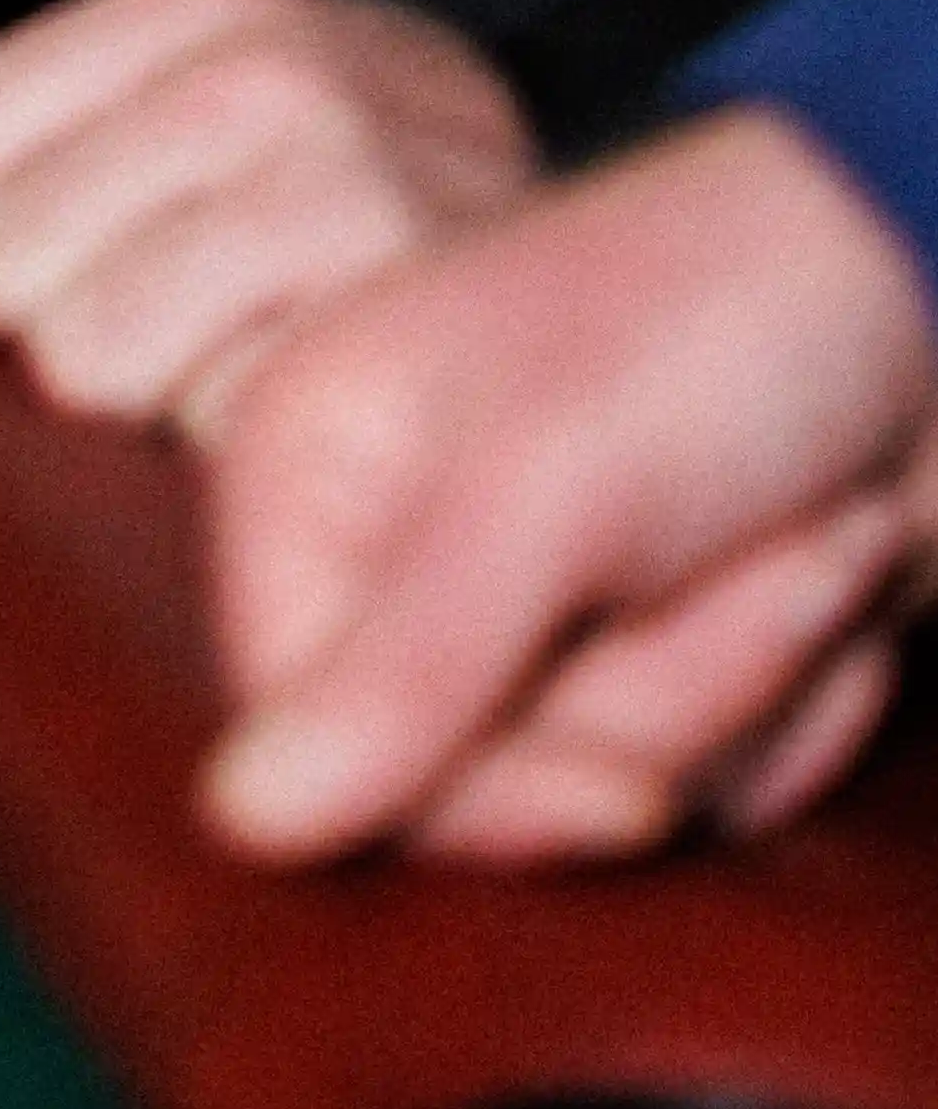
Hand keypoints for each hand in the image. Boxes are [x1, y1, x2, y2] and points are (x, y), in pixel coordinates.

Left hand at [0, 0, 536, 441]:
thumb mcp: (234, 88)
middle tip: (173, 307)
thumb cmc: (366, 192)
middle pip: (0, 259)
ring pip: (81, 356)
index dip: (12, 206)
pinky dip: (247, 442)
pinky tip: (310, 398)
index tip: (96, 225)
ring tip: (240, 350)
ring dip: (145, 384)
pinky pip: (210, 438)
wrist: (601, 267)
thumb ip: (83, 122)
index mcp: (216, 3)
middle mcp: (282, 83)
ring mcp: (350, 209)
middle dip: (64, 305)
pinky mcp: (395, 351)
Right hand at [198, 103, 937, 864]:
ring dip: (749, 682)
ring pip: (616, 792)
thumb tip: (240, 823)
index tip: (630, 793)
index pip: (327, 762)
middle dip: (660, 705)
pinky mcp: (651, 654)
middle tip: (724, 558)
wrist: (931, 284)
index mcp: (309, 476)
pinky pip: (711, 783)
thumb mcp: (549, 488)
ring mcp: (532, 613)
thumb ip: (402, 665)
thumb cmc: (712, 329)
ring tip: (802, 534)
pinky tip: (830, 566)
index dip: (487, 803)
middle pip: (487, 793)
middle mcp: (396, 555)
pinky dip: (802, 697)